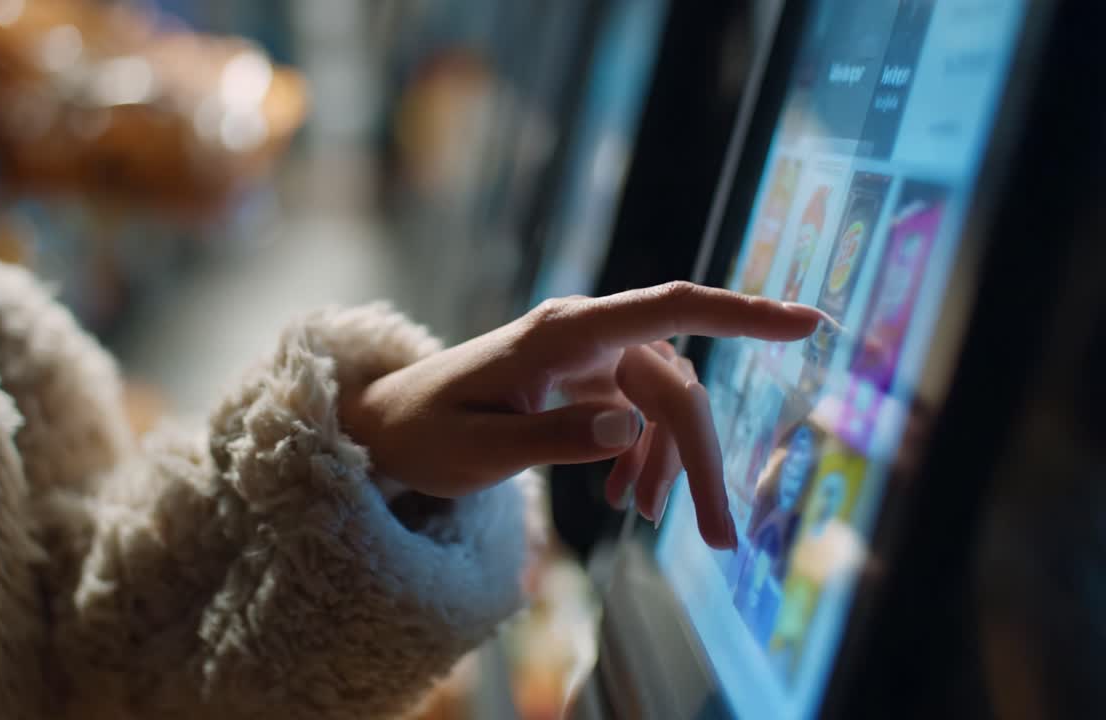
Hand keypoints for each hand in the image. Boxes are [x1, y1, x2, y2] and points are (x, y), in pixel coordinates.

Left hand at [340, 282, 822, 548]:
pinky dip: (643, 456)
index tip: (808, 322)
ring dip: (672, 463)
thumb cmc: (425, 433)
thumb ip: (552, 439)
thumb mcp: (479, 450)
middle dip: (701, 459)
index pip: (671, 308)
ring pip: (661, 405)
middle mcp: (584, 333)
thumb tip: (627, 428)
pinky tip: (629, 497)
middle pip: (673, 388)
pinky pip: (637, 414)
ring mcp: (586, 355)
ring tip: (655, 520)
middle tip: (721, 538)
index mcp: (563, 333)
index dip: (743, 313)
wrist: (388, 424)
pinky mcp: (583, 379)